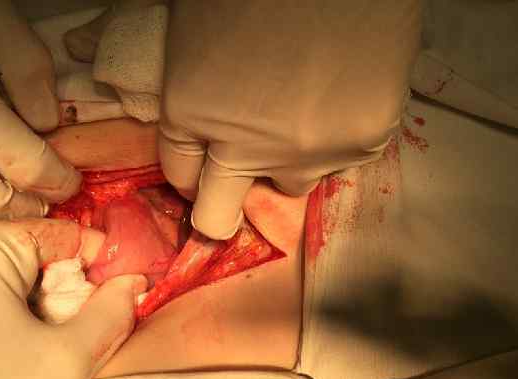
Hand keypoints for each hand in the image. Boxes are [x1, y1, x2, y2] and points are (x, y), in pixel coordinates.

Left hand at [0, 220, 146, 378]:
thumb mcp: (64, 362)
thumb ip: (111, 314)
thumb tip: (135, 282)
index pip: (66, 238)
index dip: (101, 271)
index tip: (116, 308)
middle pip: (32, 255)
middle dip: (61, 295)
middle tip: (64, 342)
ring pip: (3, 275)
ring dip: (30, 307)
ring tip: (29, 352)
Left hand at [159, 0, 420, 238]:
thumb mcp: (196, 23)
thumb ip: (191, 81)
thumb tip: (156, 90)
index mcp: (189, 108)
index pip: (180, 174)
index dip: (192, 171)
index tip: (205, 165)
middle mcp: (242, 146)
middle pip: (217, 216)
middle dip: (220, 206)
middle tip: (236, 182)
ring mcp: (305, 150)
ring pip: (292, 184)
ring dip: (292, 157)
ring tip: (309, 105)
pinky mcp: (361, 140)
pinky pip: (345, 155)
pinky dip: (342, 131)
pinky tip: (347, 88)